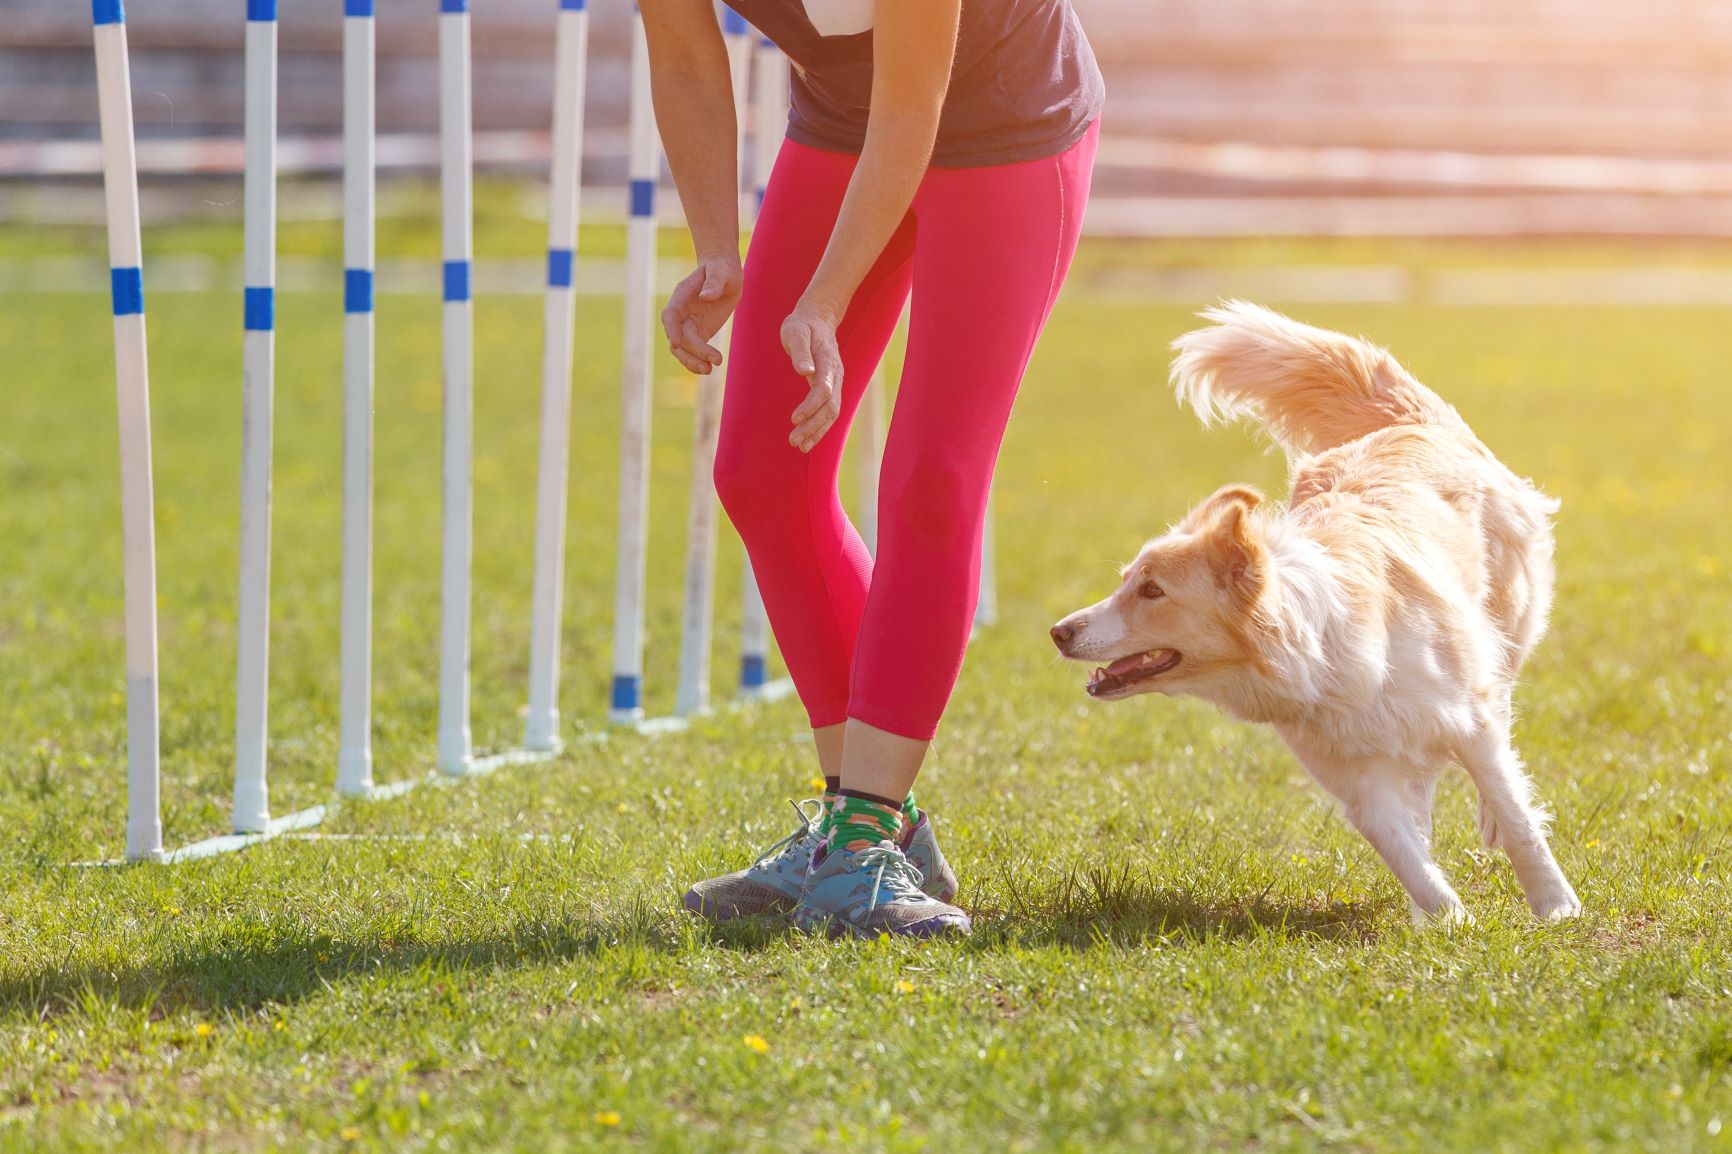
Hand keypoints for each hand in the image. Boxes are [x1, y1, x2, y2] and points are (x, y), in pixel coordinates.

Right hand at [661, 253, 741, 374]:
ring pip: (682, 349)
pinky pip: (693, 352)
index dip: (671, 329)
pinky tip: (709, 369)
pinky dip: (698, 361)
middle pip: (678, 337)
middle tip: (710, 364)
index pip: (671, 315)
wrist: (724, 274)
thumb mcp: (721, 271)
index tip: (676, 342)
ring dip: (692, 362)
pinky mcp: (698, 333)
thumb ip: (714, 282)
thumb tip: (706, 297)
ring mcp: (688, 325)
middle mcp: (681, 313)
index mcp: (681, 296)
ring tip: (709, 370)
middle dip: (692, 352)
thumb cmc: (721, 269)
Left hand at [780, 299, 844, 452]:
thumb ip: (800, 351)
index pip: (824, 390)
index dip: (810, 406)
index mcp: (828, 362)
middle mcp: (836, 375)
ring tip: (800, 446)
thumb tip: (804, 371)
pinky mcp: (830, 388)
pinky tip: (807, 439)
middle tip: (794, 441)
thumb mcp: (795, 331)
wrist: (817, 320)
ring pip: (832, 413)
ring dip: (817, 431)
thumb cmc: (802, 325)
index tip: (794, 419)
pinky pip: (829, 411)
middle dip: (813, 426)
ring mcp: (835, 383)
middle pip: (830, 407)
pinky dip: (819, 427)